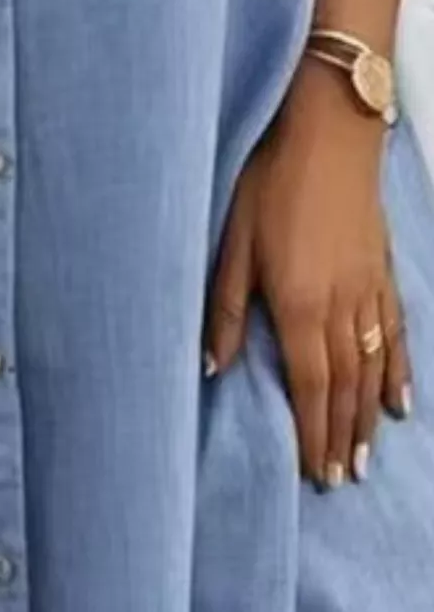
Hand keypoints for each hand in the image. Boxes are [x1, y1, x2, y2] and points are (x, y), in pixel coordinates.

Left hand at [204, 57, 411, 488]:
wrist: (330, 132)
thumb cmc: (270, 185)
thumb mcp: (232, 248)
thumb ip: (223, 312)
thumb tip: (210, 369)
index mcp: (298, 306)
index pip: (309, 387)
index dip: (313, 434)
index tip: (315, 472)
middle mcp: (340, 307)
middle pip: (345, 388)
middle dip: (341, 437)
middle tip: (340, 480)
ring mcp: (368, 291)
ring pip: (373, 369)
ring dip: (368, 417)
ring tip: (365, 458)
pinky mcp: (383, 272)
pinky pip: (397, 334)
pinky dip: (400, 372)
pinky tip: (402, 402)